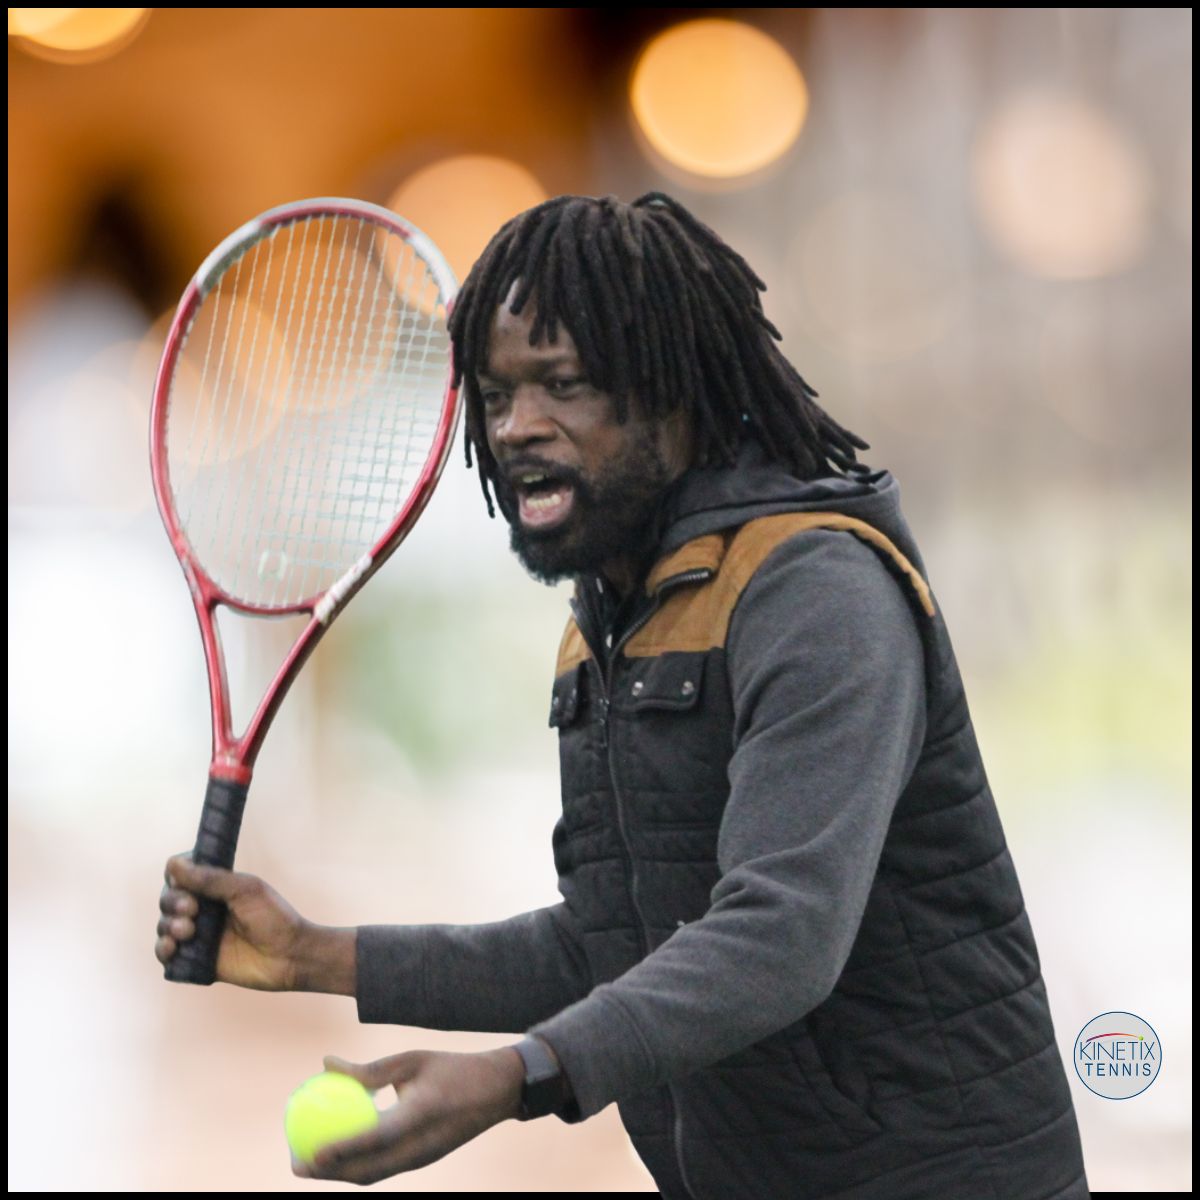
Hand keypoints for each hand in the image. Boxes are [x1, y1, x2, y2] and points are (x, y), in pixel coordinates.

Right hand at [155, 853, 308, 990]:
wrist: (288, 956)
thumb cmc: (273, 917)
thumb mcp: (245, 890)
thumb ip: (210, 878)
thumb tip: (174, 864)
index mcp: (215, 886)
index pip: (181, 874)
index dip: (176, 876)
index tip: (184, 881)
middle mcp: (203, 907)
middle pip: (168, 898)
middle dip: (172, 902)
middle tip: (191, 910)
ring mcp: (198, 933)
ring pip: (165, 924)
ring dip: (168, 925)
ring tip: (187, 930)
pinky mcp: (195, 958)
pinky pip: (166, 953)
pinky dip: (162, 949)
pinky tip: (172, 947)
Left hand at [293, 1048, 525, 1184]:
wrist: (496, 1092)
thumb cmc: (452, 1068)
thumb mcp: (411, 1059)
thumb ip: (369, 1069)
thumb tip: (325, 1063)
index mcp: (420, 1116)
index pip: (374, 1139)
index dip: (341, 1150)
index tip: (309, 1151)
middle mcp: (420, 1146)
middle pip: (367, 1171)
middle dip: (328, 1174)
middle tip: (295, 1163)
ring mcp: (422, 1159)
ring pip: (373, 1175)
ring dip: (339, 1175)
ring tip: (309, 1164)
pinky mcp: (422, 1161)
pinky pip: (383, 1169)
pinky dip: (357, 1166)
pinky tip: (339, 1154)